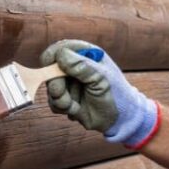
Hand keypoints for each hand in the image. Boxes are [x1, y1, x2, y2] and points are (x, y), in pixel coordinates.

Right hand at [39, 39, 159, 147]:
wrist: (119, 119)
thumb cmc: (115, 94)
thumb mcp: (101, 79)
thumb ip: (81, 66)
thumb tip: (60, 55)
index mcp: (84, 54)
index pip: (58, 49)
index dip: (51, 60)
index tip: (52, 71)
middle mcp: (73, 67)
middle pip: (49, 71)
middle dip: (56, 86)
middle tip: (64, 97)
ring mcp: (68, 82)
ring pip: (50, 88)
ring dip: (61, 100)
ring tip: (76, 106)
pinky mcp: (65, 97)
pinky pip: (53, 102)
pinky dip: (63, 108)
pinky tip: (76, 109)